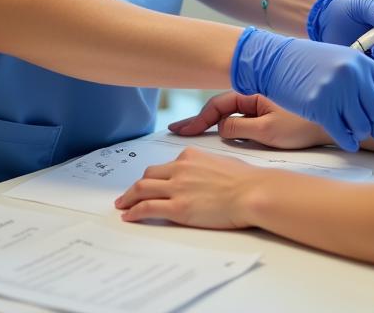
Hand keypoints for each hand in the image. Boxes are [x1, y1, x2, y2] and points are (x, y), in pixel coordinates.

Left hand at [114, 147, 259, 228]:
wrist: (251, 192)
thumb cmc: (245, 180)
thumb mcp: (221, 163)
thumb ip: (205, 168)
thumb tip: (202, 177)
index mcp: (191, 155)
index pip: (165, 165)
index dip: (154, 176)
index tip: (149, 183)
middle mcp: (180, 168)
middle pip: (148, 175)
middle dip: (136, 185)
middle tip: (128, 195)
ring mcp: (177, 187)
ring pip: (142, 189)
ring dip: (128, 198)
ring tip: (122, 206)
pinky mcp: (177, 207)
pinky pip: (147, 208)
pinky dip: (134, 212)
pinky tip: (129, 216)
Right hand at [170, 91, 330, 149]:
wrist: (336, 122)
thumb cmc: (304, 125)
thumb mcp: (268, 130)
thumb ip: (240, 128)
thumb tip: (219, 129)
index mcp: (255, 93)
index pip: (219, 105)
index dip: (198, 118)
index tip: (181, 130)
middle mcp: (257, 95)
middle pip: (222, 107)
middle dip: (200, 118)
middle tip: (178, 131)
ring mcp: (264, 104)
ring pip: (233, 114)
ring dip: (214, 123)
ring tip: (193, 133)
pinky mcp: (271, 114)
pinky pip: (245, 118)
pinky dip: (230, 126)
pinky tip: (221, 136)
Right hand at [231, 27, 373, 151]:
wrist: (276, 60)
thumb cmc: (308, 62)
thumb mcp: (341, 59)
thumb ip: (362, 77)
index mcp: (361, 62)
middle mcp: (352, 75)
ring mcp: (336, 90)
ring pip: (362, 126)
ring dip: (362, 134)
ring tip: (356, 133)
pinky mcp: (320, 106)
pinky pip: (343, 133)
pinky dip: (348, 142)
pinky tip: (347, 142)